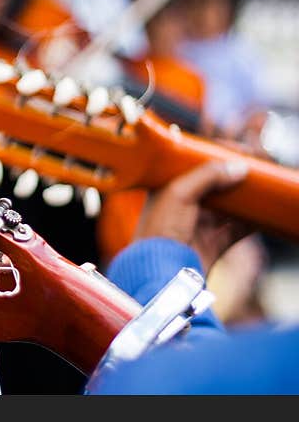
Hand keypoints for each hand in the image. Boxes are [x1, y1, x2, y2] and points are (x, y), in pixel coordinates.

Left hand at [134, 160, 250, 272]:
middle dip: (230, 180)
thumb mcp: (179, 193)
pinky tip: (261, 215)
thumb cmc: (160, 229)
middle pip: (211, 189)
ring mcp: (197, 228)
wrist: (162, 269)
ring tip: (258, 188)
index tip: (232, 152)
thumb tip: (238, 166)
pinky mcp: (212, 245)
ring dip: (242, 200)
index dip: (210, 161)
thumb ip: (207, 176)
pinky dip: (249, 223)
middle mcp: (181, 208)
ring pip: (226, 209)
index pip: (189, 171)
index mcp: (165, 192)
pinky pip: (235, 230)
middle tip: (250, 169)